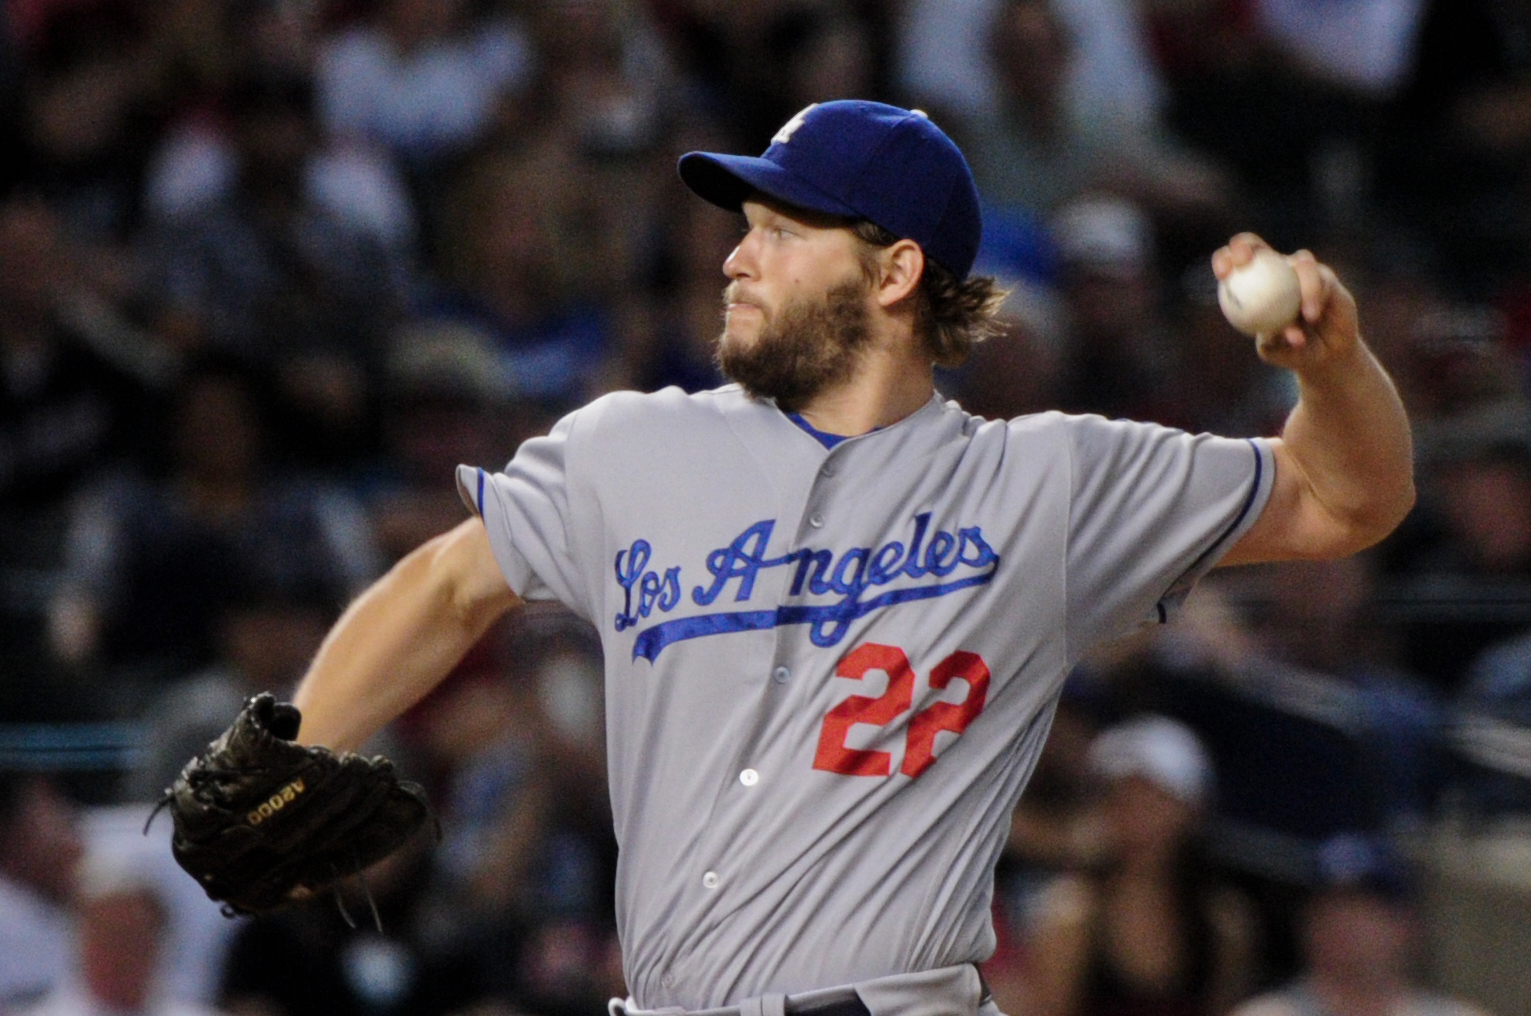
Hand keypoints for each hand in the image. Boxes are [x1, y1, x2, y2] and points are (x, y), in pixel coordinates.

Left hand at [1211, 233, 1360, 375]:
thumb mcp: (1275, 351)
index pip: (1233, 263)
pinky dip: (1314, 297)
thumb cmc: (1290, 352)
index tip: (1222, 274)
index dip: (1224, 259)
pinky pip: (1321, 280)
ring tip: (1300, 314)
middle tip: (1242, 262)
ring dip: (1298, 287)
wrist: (1324, 354)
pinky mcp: (1327, 278)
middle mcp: (1278, 270)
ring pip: (1300, 263)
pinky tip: (1311, 315)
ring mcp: (1303, 271)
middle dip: (1245, 245)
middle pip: (1256, 246)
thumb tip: (1268, 336)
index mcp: (1255, 285)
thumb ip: (1270, 342)